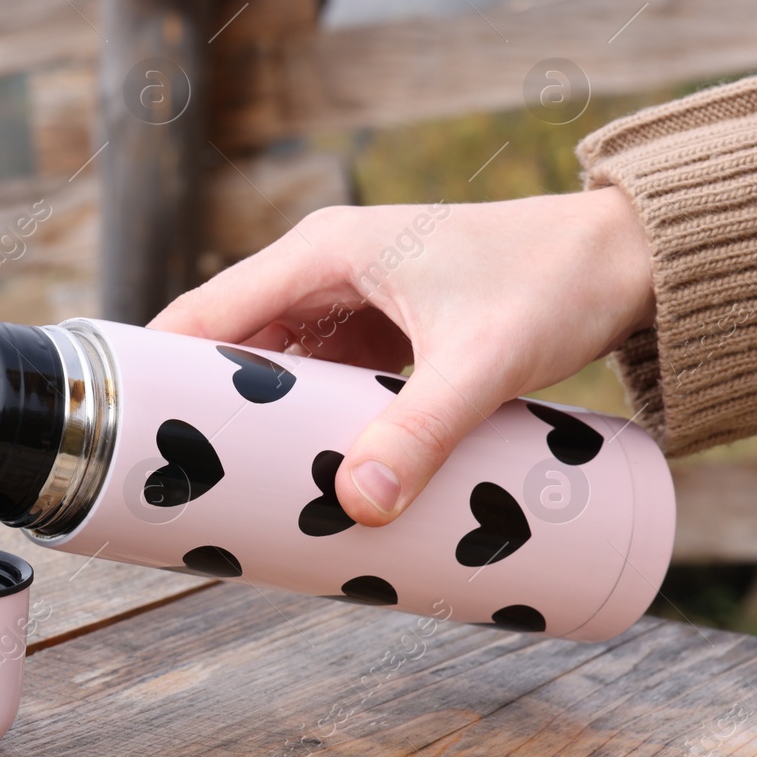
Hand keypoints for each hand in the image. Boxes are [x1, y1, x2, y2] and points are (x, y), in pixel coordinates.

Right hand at [149, 189, 654, 526]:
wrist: (630, 258)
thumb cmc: (552, 281)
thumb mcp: (479, 361)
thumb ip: (419, 431)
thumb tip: (360, 504)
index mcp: (322, 251)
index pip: (207, 309)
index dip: (159, 365)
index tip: (127, 424)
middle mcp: (325, 266)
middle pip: (233, 341)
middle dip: (206, 406)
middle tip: (177, 473)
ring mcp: (354, 296)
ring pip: (277, 363)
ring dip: (258, 417)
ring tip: (229, 482)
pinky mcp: (384, 324)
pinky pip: (321, 375)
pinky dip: (306, 416)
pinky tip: (303, 463)